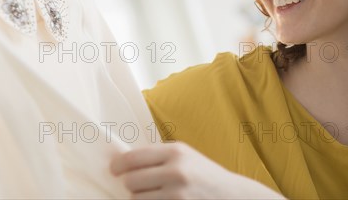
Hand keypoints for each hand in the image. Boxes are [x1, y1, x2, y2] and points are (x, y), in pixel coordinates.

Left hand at [110, 141, 284, 199]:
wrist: (233, 196)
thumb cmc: (203, 174)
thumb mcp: (183, 155)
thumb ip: (156, 155)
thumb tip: (120, 159)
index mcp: (175, 152)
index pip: (131, 159)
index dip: (117, 166)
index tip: (113, 170)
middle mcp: (176, 172)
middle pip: (130, 182)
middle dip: (130, 185)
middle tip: (138, 184)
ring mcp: (177, 195)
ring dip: (140, 199)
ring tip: (155, 194)